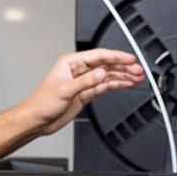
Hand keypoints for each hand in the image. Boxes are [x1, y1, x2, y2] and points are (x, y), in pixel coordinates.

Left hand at [19, 48, 143, 135]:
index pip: (98, 56)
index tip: (129, 59)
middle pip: (106, 65)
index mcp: (71, 62)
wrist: (38, 119)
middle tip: (138, 69)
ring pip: (108, 75)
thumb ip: (85, 81)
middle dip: (123, 67)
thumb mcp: (65, 90)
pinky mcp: (86, 93)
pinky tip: (127, 84)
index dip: (116, 57)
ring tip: (137, 76)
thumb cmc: (43, 102)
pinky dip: (117, 85)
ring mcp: (84, 81)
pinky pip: (105, 86)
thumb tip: (101, 73)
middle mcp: (79, 70)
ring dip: (123, 76)